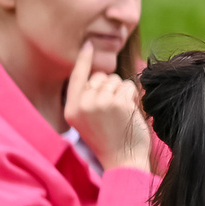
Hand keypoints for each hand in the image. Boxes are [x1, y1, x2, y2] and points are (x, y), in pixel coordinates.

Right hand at [65, 43, 150, 171]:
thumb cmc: (109, 140)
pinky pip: (129, 87)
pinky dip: (132, 96)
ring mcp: (100, 103)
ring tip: (121, 113)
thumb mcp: (87, 120)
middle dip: (110, 86)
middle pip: (99, 77)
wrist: (123, 160)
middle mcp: (82, 104)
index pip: (76, 78)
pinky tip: (129, 111)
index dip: (84, 61)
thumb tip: (101, 75)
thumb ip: (88, 99)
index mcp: (71, 109)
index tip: (88, 45)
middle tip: (114, 108)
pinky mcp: (118, 103)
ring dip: (122, 92)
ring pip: (115, 81)